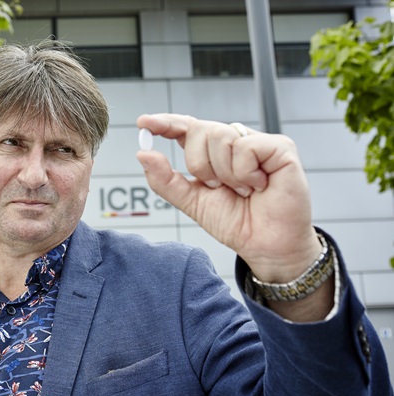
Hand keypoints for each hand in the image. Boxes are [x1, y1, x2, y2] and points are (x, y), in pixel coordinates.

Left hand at [136, 113, 321, 283]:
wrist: (265, 246)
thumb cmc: (236, 222)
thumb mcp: (192, 201)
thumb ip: (165, 180)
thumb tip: (143, 154)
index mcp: (211, 152)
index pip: (186, 127)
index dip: (165, 122)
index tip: (143, 123)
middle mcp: (234, 142)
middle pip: (198, 129)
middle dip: (199, 164)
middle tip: (217, 187)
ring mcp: (257, 142)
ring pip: (220, 135)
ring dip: (223, 172)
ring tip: (242, 189)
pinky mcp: (280, 148)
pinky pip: (246, 146)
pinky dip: (245, 173)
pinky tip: (259, 186)